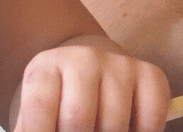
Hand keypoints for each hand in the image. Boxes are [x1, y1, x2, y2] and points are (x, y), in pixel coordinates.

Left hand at [14, 35, 168, 131]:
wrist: (87, 68)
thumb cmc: (58, 100)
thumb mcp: (36, 111)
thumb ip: (32, 130)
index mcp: (46, 67)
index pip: (39, 107)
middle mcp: (83, 58)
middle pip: (78, 119)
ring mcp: (118, 63)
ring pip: (114, 125)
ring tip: (96, 131)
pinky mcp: (149, 73)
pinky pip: (150, 119)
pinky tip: (127, 131)